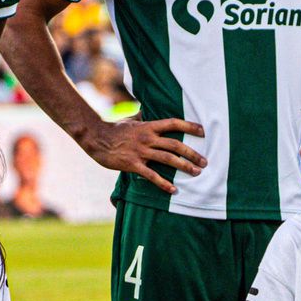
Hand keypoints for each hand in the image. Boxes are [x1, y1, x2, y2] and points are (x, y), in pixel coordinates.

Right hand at [78, 116, 206, 194]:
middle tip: (204, 162)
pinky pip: (152, 175)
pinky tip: (173, 190)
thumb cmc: (114, 129)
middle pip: (175, 144)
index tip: (203, 132)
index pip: (173, 124)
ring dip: (184, 166)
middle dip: (192, 153)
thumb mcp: (130, 120)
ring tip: (196, 173)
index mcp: (148, 126)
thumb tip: (148, 109)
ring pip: (168, 159)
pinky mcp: (133, 164)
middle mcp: (147, 138)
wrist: (96, 139)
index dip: (189, 126)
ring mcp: (141, 151)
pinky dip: (164, 183)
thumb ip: (142, 117)